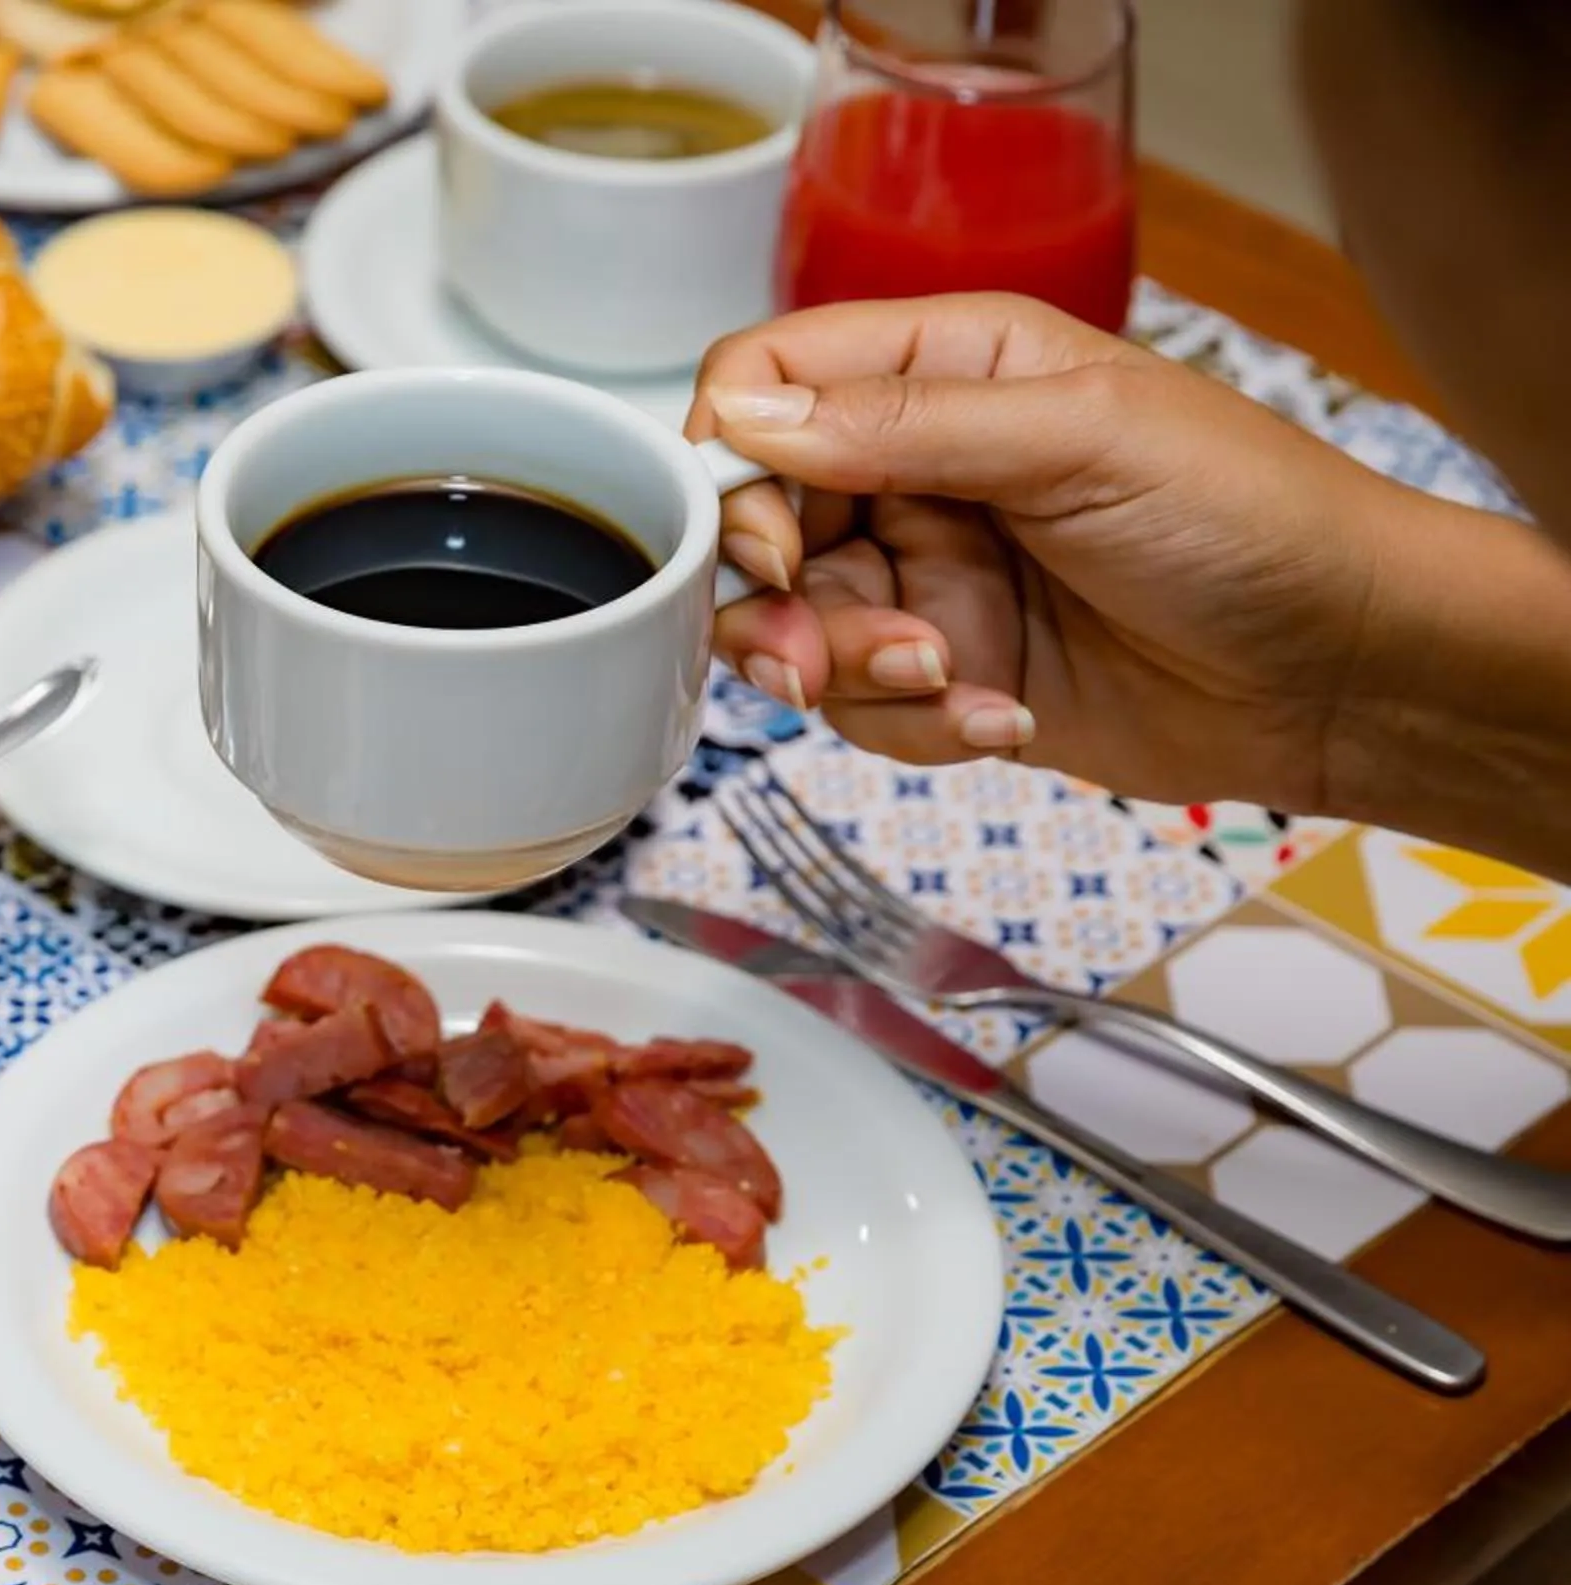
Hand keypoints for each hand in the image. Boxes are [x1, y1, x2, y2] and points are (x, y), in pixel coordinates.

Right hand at [689, 292, 1499, 808]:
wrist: (1344, 672)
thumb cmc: (1251, 519)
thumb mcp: (1079, 437)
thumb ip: (905, 423)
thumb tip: (746, 417)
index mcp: (948, 367)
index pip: (771, 380)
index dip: (732, 453)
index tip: (760, 533)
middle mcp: (919, 466)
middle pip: (756, 521)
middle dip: (774, 598)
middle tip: (812, 648)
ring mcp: (928, 576)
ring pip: (792, 629)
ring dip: (846, 671)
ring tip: (945, 676)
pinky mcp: (949, 673)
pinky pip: (860, 710)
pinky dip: (914, 725)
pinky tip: (1004, 716)